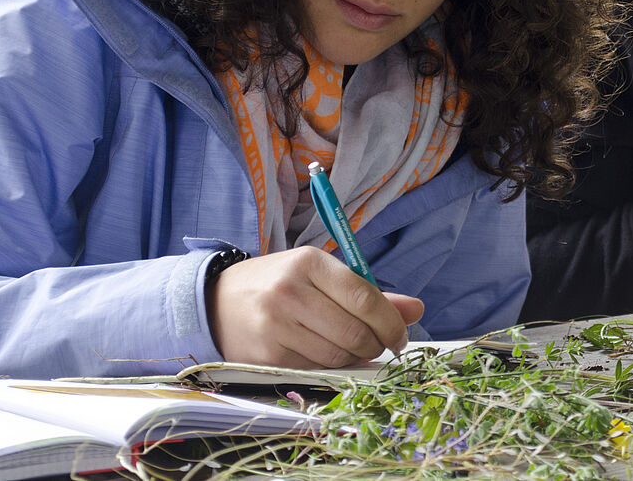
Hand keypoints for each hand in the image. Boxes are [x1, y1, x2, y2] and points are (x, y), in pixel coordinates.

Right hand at [204, 246, 423, 367]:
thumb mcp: (319, 277)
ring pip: (337, 356)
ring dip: (354, 359)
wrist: (216, 303)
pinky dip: (329, 368)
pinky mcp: (267, 354)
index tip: (400, 336)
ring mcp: (276, 325)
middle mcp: (291, 291)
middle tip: (377, 346)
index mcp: (310, 262)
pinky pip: (315, 369)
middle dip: (376, 345)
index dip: (391, 324)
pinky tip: (324, 355)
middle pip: (355, 332)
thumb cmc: (279, 286)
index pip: (366, 299)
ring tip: (350, 349)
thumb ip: (369, 294)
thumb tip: (417, 310)